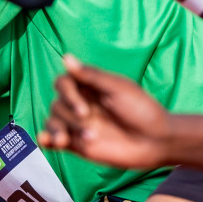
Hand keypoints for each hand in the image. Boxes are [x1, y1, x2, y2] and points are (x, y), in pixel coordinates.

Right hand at [39, 55, 173, 168]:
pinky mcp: (77, 144)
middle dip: (70, 113)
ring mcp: (79, 125)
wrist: (156, 142)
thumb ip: (91, 75)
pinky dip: (46, 139)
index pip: (63, 83)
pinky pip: (53, 140)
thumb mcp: (119, 88)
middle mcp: (81, 105)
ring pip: (53, 121)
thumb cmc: (142, 111)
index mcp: (90, 88)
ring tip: (79, 139)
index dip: (67, 93)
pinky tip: (46, 141)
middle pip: (57, 103)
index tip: (83, 106)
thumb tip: (65, 57)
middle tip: (88, 120)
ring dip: (61, 129)